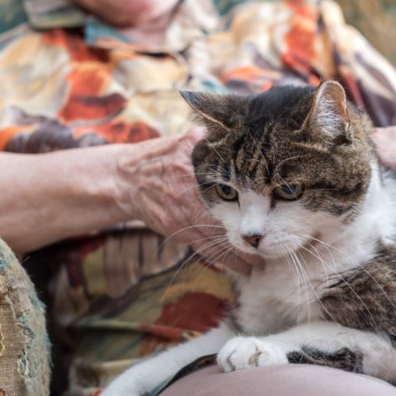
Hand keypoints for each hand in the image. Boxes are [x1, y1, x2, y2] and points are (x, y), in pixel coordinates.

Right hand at [115, 127, 262, 272]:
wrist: (125, 179)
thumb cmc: (159, 157)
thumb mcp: (182, 142)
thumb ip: (208, 139)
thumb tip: (237, 128)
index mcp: (190, 174)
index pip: (225, 192)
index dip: (247, 206)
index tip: (268, 216)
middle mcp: (187, 200)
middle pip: (223, 224)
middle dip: (246, 240)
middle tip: (271, 248)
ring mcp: (181, 219)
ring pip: (214, 242)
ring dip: (237, 257)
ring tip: (258, 266)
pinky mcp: (176, 232)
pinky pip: (203, 249)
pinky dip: (223, 259)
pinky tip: (240, 268)